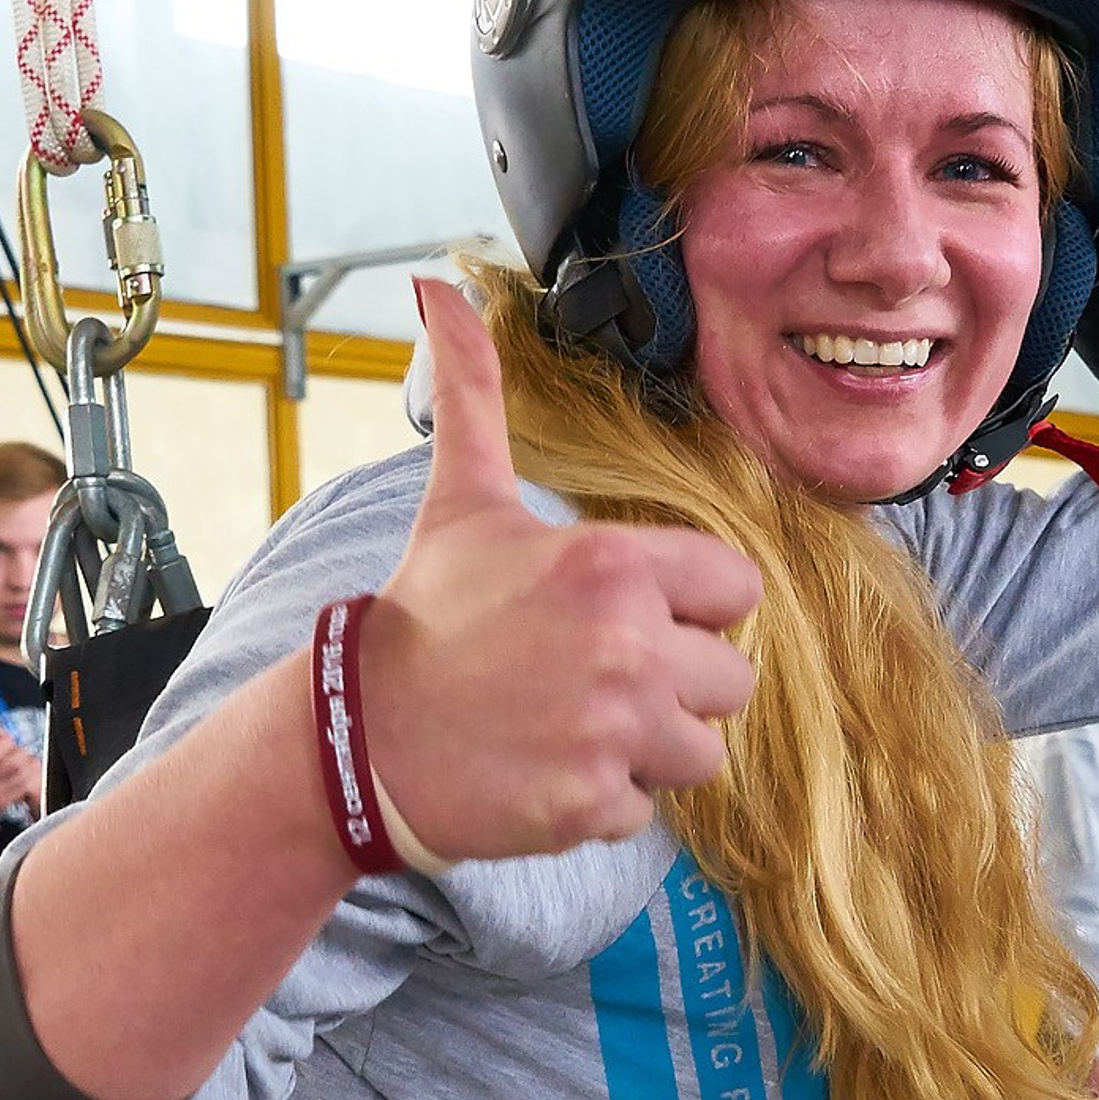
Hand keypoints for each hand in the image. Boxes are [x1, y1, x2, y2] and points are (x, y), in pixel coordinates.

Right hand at [0, 725, 41, 820]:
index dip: (6, 743)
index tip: (8, 739)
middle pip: (12, 765)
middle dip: (20, 752)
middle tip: (19, 749)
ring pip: (22, 777)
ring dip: (27, 765)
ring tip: (23, 761)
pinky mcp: (0, 804)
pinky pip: (23, 789)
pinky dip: (27, 779)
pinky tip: (22, 774)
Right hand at [366, 280, 760, 858]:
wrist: (360, 735)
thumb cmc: (423, 618)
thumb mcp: (461, 503)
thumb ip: (476, 398)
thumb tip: (442, 289)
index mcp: (614, 566)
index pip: (738, 589)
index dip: (694, 607)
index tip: (636, 617)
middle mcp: (628, 646)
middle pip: (730, 681)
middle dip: (675, 687)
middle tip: (597, 682)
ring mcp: (613, 731)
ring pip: (701, 753)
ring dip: (649, 750)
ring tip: (576, 729)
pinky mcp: (591, 804)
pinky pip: (644, 809)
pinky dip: (602, 801)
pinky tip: (546, 771)